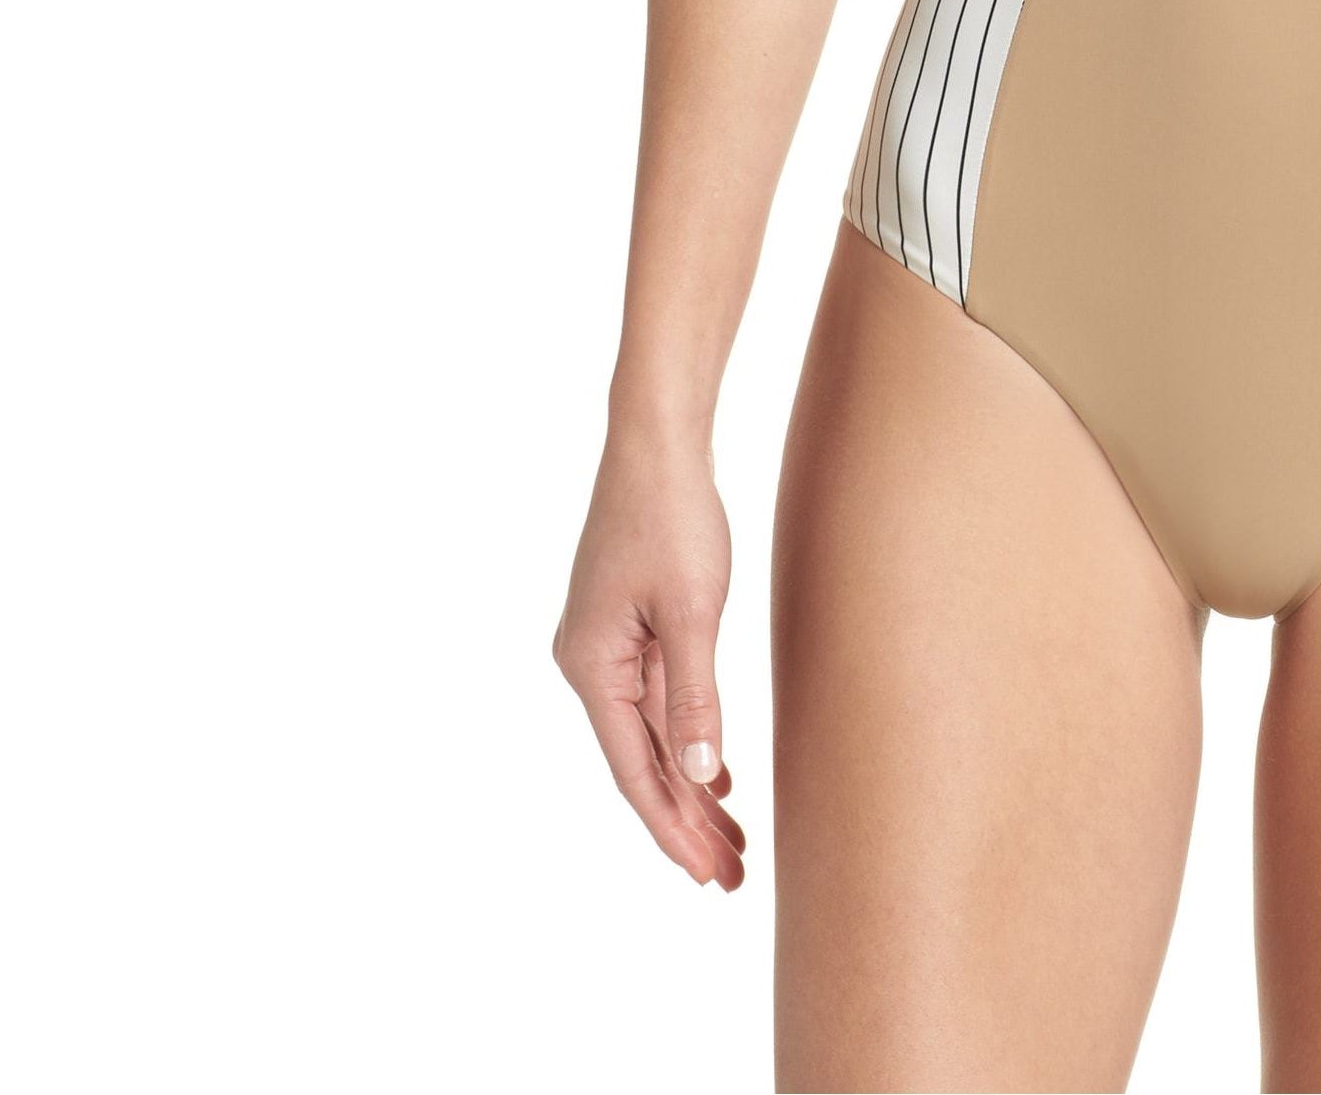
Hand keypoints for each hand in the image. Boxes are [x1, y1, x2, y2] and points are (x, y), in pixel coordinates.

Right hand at [553, 434, 745, 888]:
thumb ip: (694, 697)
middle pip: (640, 763)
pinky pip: (656, 704)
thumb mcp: (691, 611)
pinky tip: (715, 776)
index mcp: (590, 668)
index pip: (633, 772)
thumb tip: (698, 777)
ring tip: (733, 842)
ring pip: (651, 737)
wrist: (657, 443)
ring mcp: (605, 648)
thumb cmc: (673, 517)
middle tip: (733, 877)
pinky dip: (686, 742)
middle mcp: (587, 666)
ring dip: (691, 788)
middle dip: (686, 823)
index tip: (704, 875)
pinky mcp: (628, 628)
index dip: (670, 828)